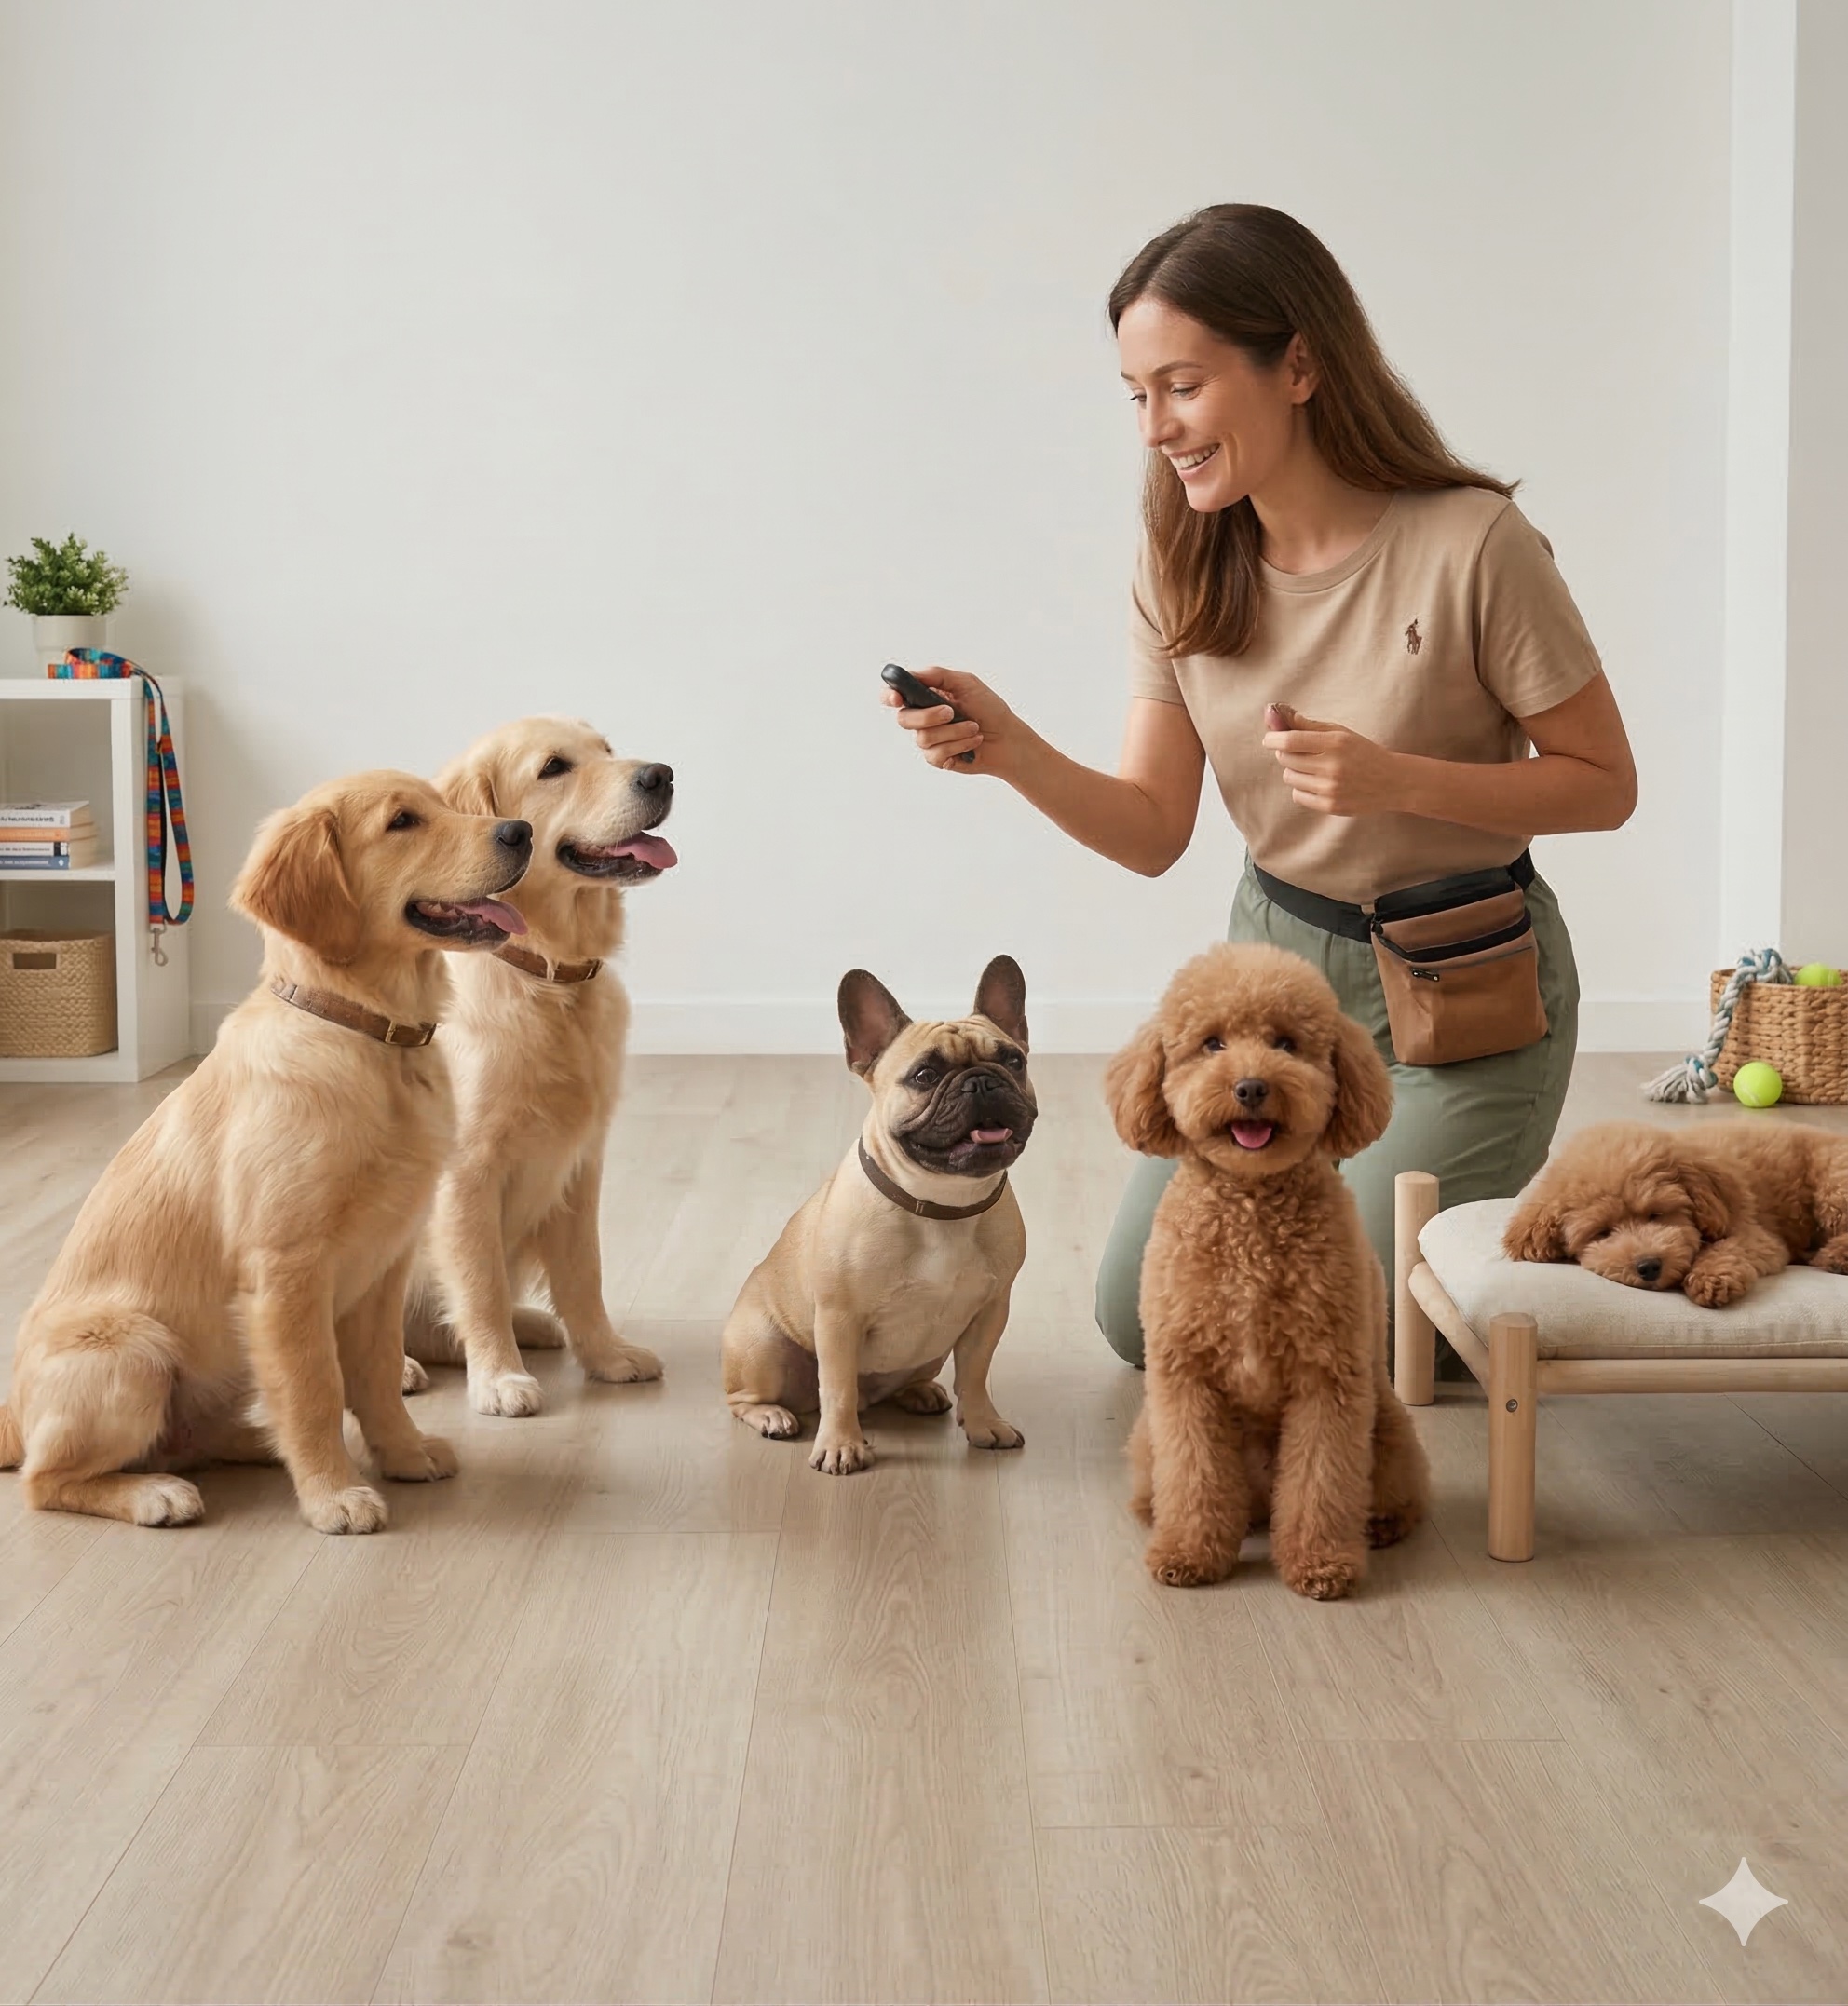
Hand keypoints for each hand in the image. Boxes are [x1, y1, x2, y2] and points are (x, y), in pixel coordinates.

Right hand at [884, 667, 1021, 777]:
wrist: (1008, 739)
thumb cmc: (989, 709)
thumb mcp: (966, 683)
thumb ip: (937, 675)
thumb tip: (912, 673)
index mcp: (925, 696)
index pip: (894, 694)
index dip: (889, 696)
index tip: (897, 698)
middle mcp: (923, 718)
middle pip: (904, 719)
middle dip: (928, 716)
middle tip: (951, 712)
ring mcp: (929, 739)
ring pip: (923, 738)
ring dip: (954, 731)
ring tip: (974, 727)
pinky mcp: (937, 758)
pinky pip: (936, 754)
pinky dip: (959, 745)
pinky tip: (974, 742)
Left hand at [1262, 702, 1406, 816]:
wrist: (1393, 782)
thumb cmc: (1364, 753)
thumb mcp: (1342, 733)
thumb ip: (1310, 726)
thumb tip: (1281, 717)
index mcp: (1335, 743)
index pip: (1291, 740)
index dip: (1274, 739)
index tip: (1269, 739)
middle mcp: (1332, 766)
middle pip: (1286, 759)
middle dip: (1287, 754)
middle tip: (1300, 752)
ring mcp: (1330, 788)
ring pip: (1290, 777)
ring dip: (1295, 771)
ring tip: (1313, 768)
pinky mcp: (1330, 806)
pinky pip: (1298, 795)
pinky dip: (1302, 788)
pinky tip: (1318, 783)